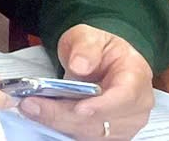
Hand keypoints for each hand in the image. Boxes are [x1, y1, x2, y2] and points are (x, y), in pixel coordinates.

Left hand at [20, 25, 154, 139]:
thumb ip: (85, 48)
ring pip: (92, 132)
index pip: (125, 96)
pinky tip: (42, 114)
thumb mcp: (89, 36)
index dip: (102, 106)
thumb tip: (79, 66)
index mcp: (136, 76)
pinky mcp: (110, 133)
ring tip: (32, 107)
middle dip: (66, 114)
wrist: (101, 60)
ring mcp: (125, 123)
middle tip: (32, 104)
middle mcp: (136, 105)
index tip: (78, 108)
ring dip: (60, 122)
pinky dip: (62, 127)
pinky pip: (85, 135)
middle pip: (104, 119)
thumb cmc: (98, 48)